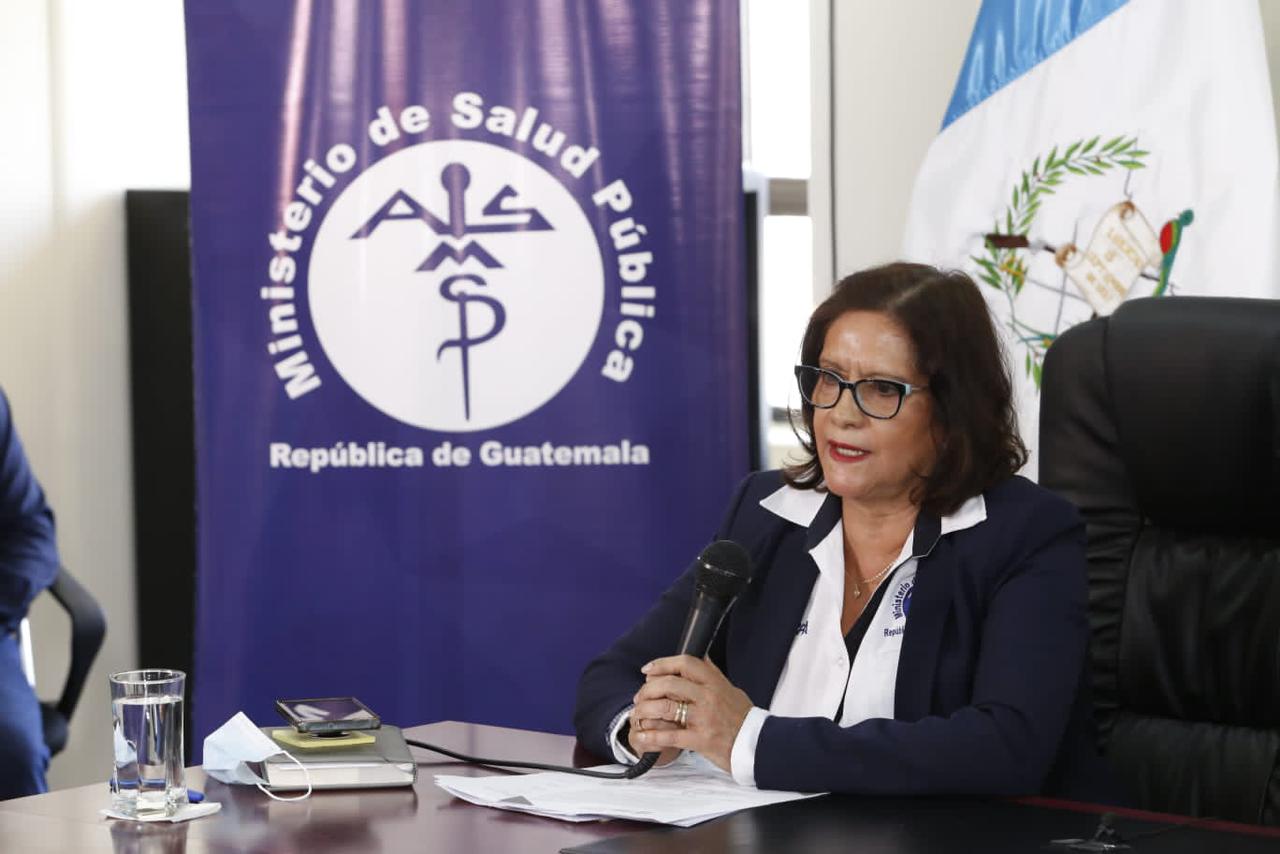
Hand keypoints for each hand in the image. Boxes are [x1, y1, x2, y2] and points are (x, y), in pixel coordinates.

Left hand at [629, 654, 752, 772]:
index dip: (663, 664)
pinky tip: (643, 736)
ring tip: (639, 714)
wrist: (758, 745)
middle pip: (669, 684)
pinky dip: (652, 736)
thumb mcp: (731, 690)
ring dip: (646, 710)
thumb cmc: (743, 718)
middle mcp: (708, 697)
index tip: (648, 670)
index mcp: (715, 683)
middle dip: (648, 689)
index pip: (685, 663)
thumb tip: (701, 659)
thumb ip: (714, 675)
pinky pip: (670, 736)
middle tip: (640, 696)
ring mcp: (704, 718)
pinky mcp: (700, 740)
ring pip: (666, 708)